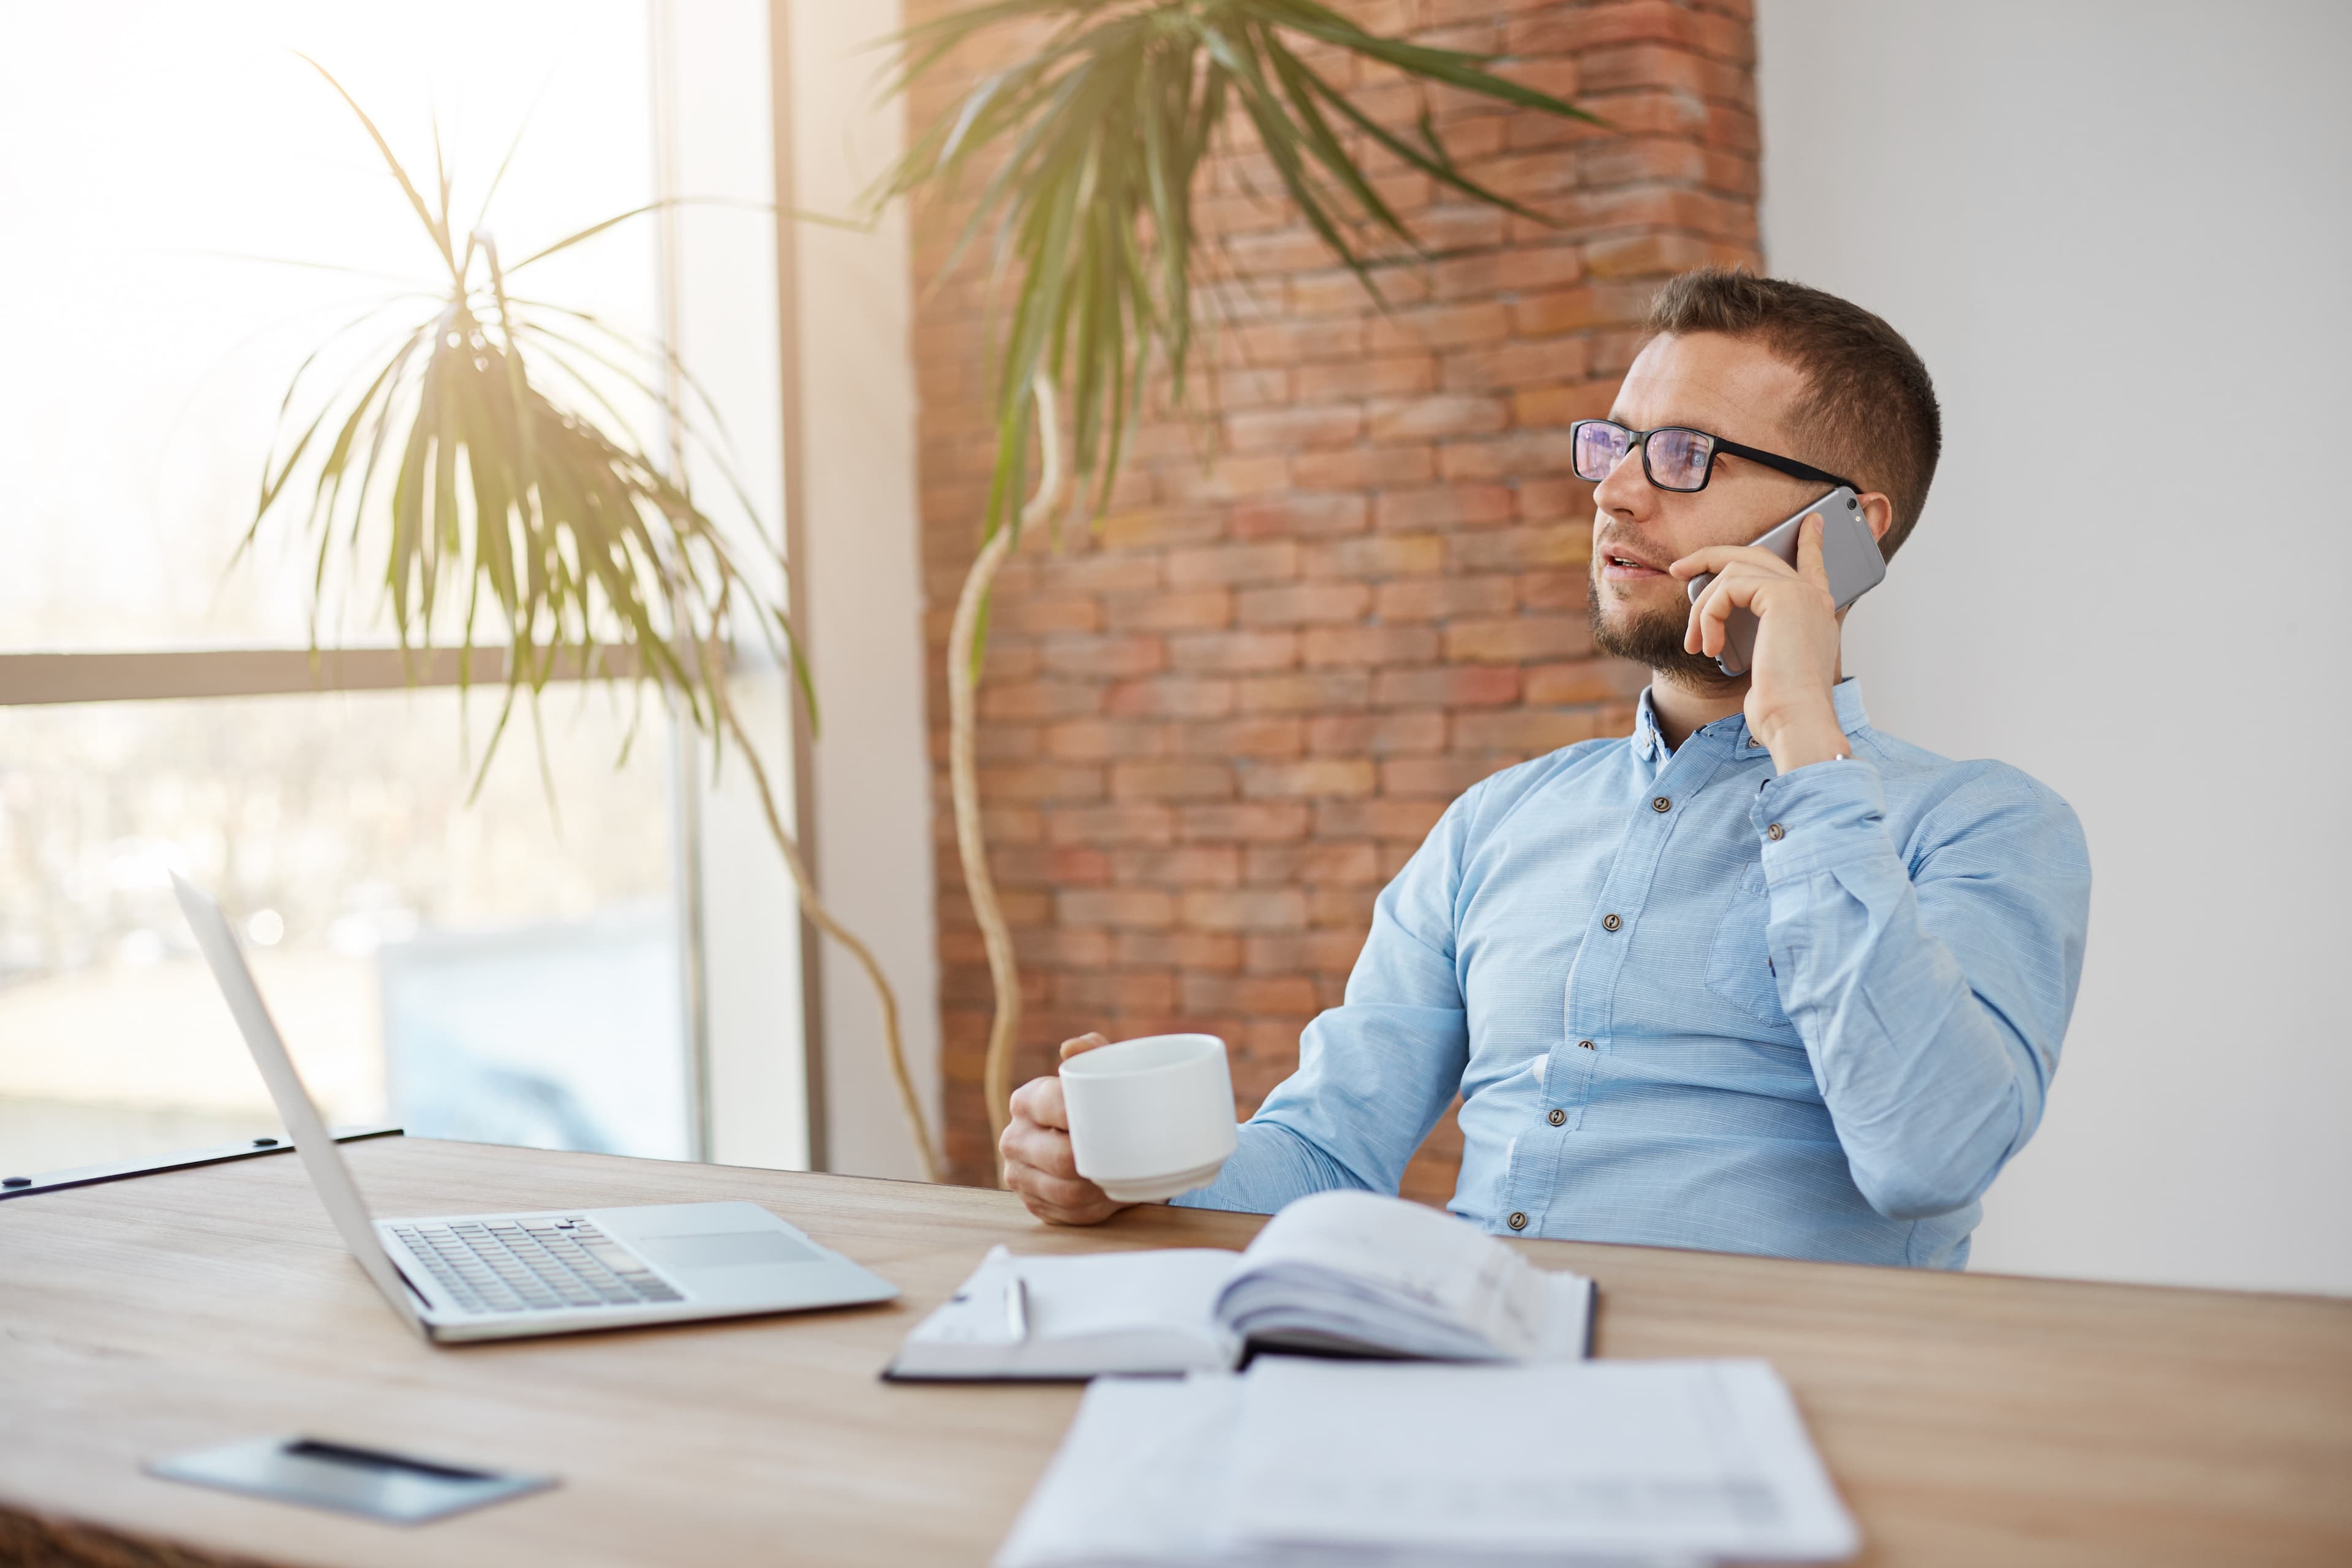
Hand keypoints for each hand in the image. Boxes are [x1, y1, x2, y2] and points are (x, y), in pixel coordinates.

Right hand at [1001, 1032, 1132, 1225]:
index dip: (1081, 1115)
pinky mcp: (1034, 1205)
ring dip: (1099, 1191)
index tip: (1111, 1120)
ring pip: (1065, 1192)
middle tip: (1128, 1156)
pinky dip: (1096, 1210)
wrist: (1096, 1142)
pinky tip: (1110, 1197)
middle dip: (1096, 1161)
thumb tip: (1071, 1047)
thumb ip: (1093, 1052)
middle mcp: (1014, 1139)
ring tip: (1123, 1180)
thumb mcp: (1101, 1072)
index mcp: (1026, 1101)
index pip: (1050, 1106)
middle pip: (1059, 1157)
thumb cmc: (1101, 1102)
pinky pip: (1068, 1216)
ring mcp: (1020, 1176)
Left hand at [1671, 514, 1850, 770]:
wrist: (1796, 719)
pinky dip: (1708, 616)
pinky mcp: (1781, 594)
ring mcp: (1800, 591)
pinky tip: (1709, 647)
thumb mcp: (1771, 665)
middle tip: (1680, 569)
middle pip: (1757, 555)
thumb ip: (1760, 635)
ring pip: (1733, 571)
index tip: (1809, 523)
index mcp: (1817, 611)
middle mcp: (1813, 596)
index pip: (1814, 565)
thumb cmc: (1782, 706)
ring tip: (1696, 643)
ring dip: (1702, 608)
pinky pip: (1727, 587)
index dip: (1810, 542)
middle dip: (1711, 558)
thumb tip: (1724, 625)